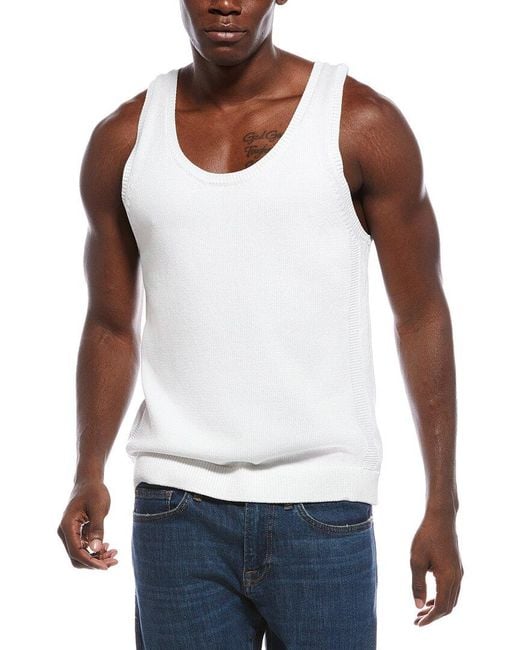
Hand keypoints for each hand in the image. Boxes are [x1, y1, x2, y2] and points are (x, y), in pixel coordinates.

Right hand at [57, 480, 117, 569]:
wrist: (89, 481)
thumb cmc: (94, 491)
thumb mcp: (98, 508)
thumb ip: (97, 528)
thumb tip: (96, 549)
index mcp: (67, 526)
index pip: (76, 552)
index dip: (90, 562)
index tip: (105, 567)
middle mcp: (66, 532)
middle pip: (77, 557)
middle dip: (95, 562)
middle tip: (114, 560)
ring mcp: (71, 533)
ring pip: (82, 554)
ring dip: (97, 557)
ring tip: (114, 554)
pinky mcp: (77, 532)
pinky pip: (85, 547)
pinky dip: (96, 550)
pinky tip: (109, 547)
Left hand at [410, 510, 462, 625]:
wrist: (441, 518)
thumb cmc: (426, 537)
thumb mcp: (416, 561)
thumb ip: (418, 585)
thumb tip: (419, 606)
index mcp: (448, 578)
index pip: (441, 607)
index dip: (430, 618)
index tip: (417, 623)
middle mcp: (457, 577)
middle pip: (448, 606)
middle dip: (433, 615)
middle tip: (416, 619)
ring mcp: (459, 572)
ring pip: (451, 598)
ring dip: (438, 607)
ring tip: (421, 610)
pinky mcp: (457, 567)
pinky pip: (452, 590)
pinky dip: (442, 597)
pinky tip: (430, 597)